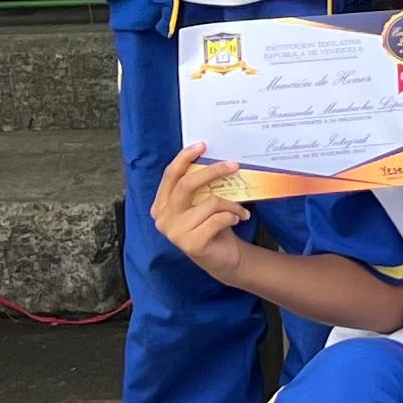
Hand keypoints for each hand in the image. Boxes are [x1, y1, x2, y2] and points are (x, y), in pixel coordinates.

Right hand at [148, 147, 252, 277]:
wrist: (223, 257)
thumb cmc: (212, 225)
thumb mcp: (202, 203)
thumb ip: (199, 186)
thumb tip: (214, 157)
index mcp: (161, 205)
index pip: (170, 176)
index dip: (184, 158)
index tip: (202, 145)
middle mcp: (163, 218)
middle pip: (186, 185)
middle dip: (212, 171)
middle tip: (233, 165)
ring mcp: (175, 232)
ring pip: (209, 203)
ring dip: (232, 204)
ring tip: (241, 210)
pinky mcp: (191, 243)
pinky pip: (218, 219)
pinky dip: (233, 216)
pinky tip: (238, 220)